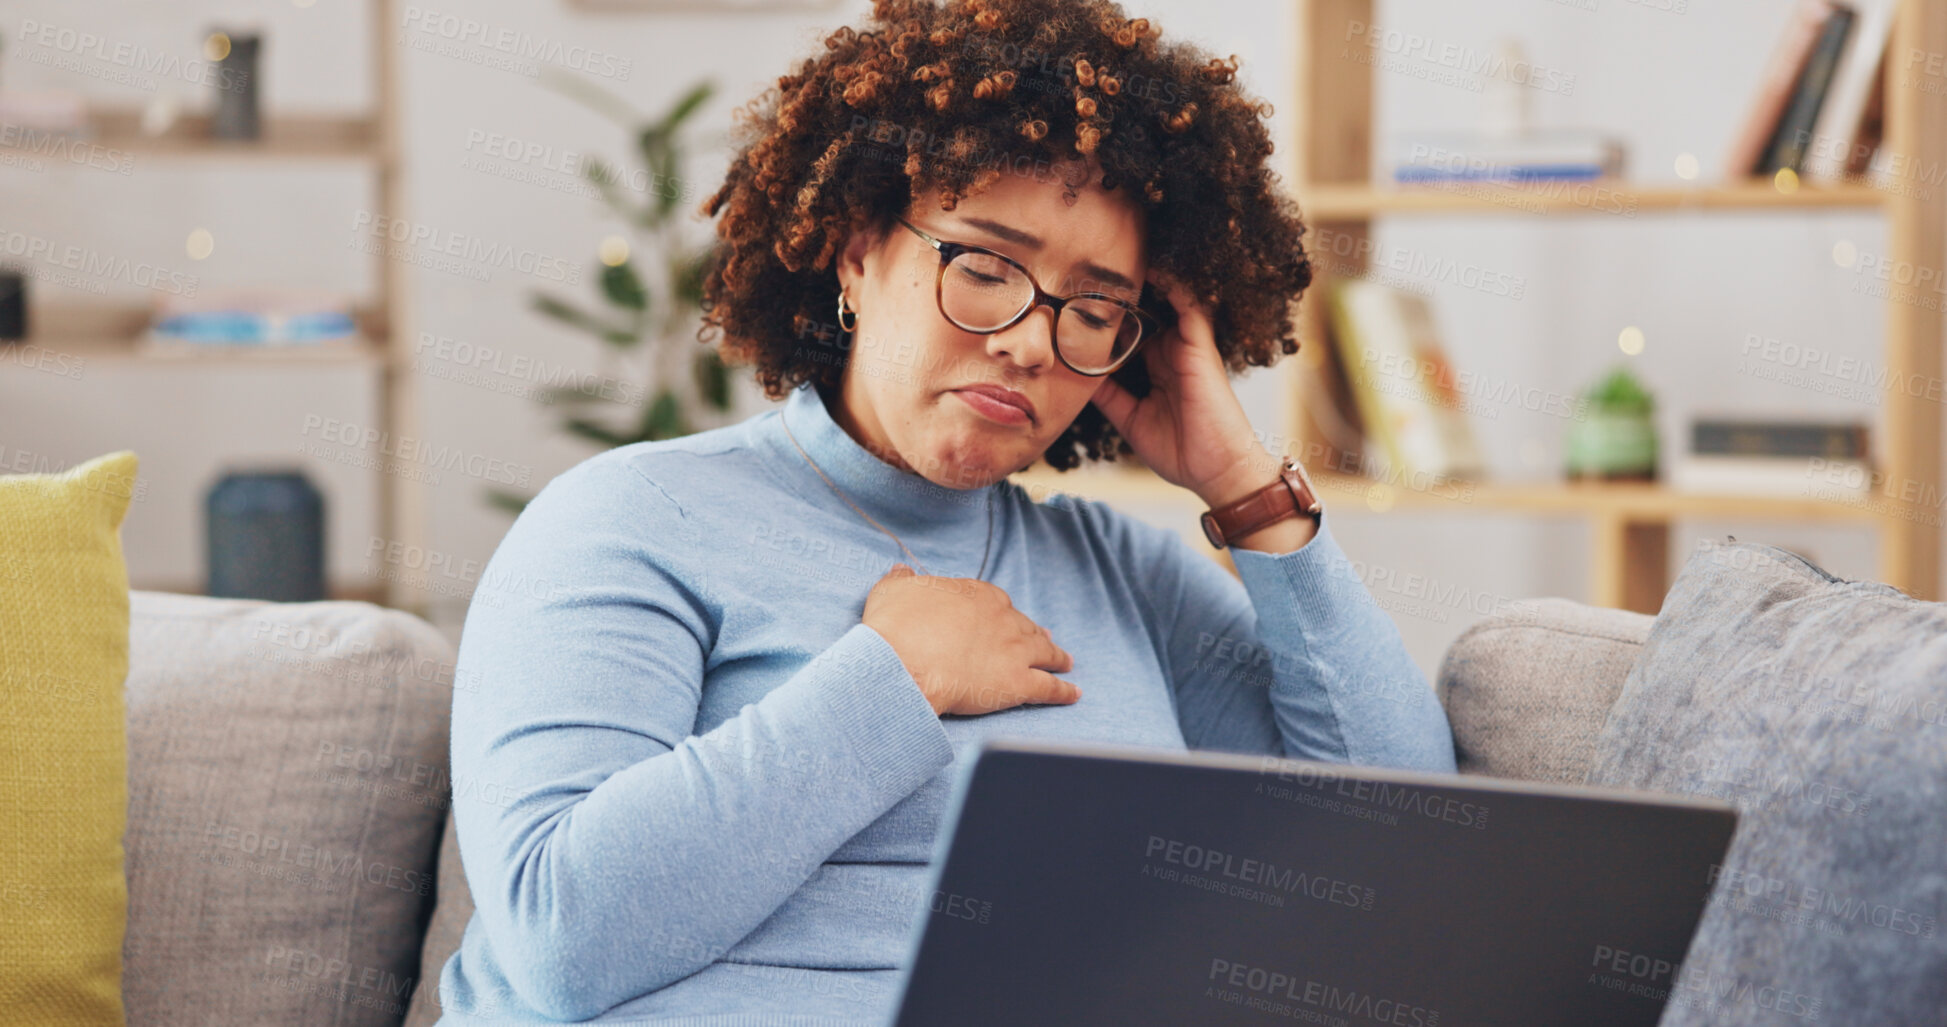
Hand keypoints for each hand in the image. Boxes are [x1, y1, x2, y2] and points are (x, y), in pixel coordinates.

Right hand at [862, 563, 1079, 715]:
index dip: (1003, 614)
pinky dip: (1063, 692)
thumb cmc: (895, 626)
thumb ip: (901, 581)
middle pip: (1025, 626)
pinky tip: (1073, 694)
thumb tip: (900, 571)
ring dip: (1057, 657)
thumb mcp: (892, 592)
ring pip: (1045, 652)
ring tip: (1066, 662)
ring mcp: (1015, 651)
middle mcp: (1003, 618)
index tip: (1006, 619)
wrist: (904, 662)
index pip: (997, 603)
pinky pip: (1049, 687)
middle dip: (1034, 634)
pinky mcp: (1018, 683)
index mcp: (978, 595)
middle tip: (1044, 640)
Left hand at [1088, 270, 1279, 506]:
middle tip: (1088, 264)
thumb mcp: (1131, 419)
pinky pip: (1189, 304)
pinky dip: (1173, 283)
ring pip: (1167, 298)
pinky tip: (1151, 266)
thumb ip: (1109, 395)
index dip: (1108, 311)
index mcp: (1157, 365)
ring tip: (1114, 254)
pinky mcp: (1200, 346)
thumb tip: (1077, 376)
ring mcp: (1187, 345)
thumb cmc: (1182, 451)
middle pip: (1146, 306)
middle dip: (1121, 287)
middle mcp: (1172, 350)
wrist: (1218, 473)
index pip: (1131, 327)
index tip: (1076, 294)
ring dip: (1145, 277)